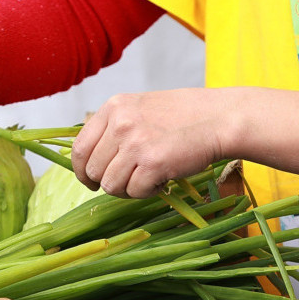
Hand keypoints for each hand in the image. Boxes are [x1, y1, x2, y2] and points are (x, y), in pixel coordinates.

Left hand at [70, 87, 298, 198]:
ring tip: (149, 178)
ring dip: (129, 190)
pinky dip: (148, 192)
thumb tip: (89, 160)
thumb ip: (114, 128)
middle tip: (130, 181)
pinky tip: (162, 179)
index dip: (82, 171)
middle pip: (93, 171)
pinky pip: (135, 192)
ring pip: (111, 185)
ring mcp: (135, 143)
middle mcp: (120, 123)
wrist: (219, 118)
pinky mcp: (152, 163)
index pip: (79, 148)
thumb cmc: (183, 117)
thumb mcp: (140, 109)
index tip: (91, 181)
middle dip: (109, 182)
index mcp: (113, 107)